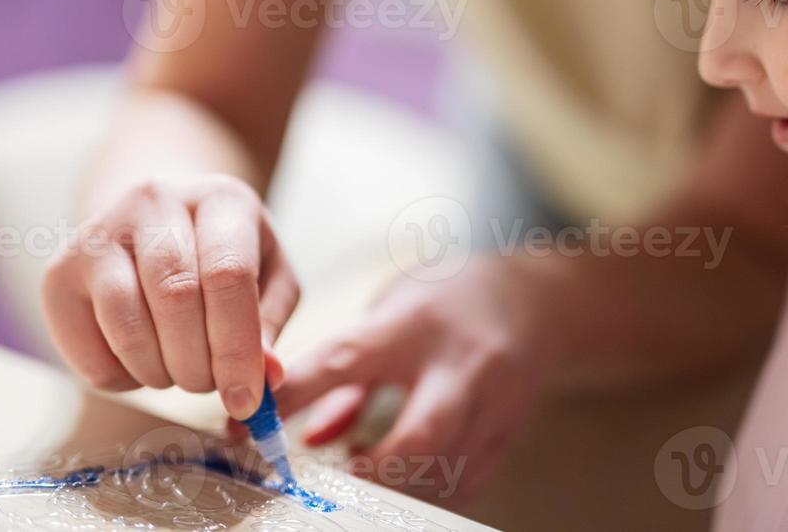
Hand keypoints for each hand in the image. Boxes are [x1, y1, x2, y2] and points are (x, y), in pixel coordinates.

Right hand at [41, 174, 298, 419]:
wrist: (156, 223)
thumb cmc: (223, 255)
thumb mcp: (268, 276)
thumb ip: (270, 322)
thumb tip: (266, 376)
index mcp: (220, 197)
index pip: (226, 274)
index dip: (237, 347)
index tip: (246, 399)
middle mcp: (154, 201)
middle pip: (175, 297)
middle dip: (198, 364)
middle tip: (209, 384)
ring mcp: (98, 233)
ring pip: (127, 324)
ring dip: (159, 372)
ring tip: (178, 371)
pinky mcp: (59, 273)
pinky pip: (87, 351)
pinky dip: (120, 378)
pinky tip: (140, 361)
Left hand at [275, 257, 555, 503]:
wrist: (538, 300)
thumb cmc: (449, 298)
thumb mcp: (391, 309)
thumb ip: (349, 374)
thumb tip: (308, 436)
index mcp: (415, 322)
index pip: (346, 360)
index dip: (293, 395)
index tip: (249, 424)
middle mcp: (460, 362)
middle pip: (420, 434)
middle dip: (371, 470)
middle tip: (330, 480)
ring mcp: (493, 401)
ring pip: (446, 468)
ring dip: (398, 483)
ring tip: (364, 473)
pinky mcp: (510, 431)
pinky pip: (468, 480)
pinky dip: (430, 489)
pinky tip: (407, 476)